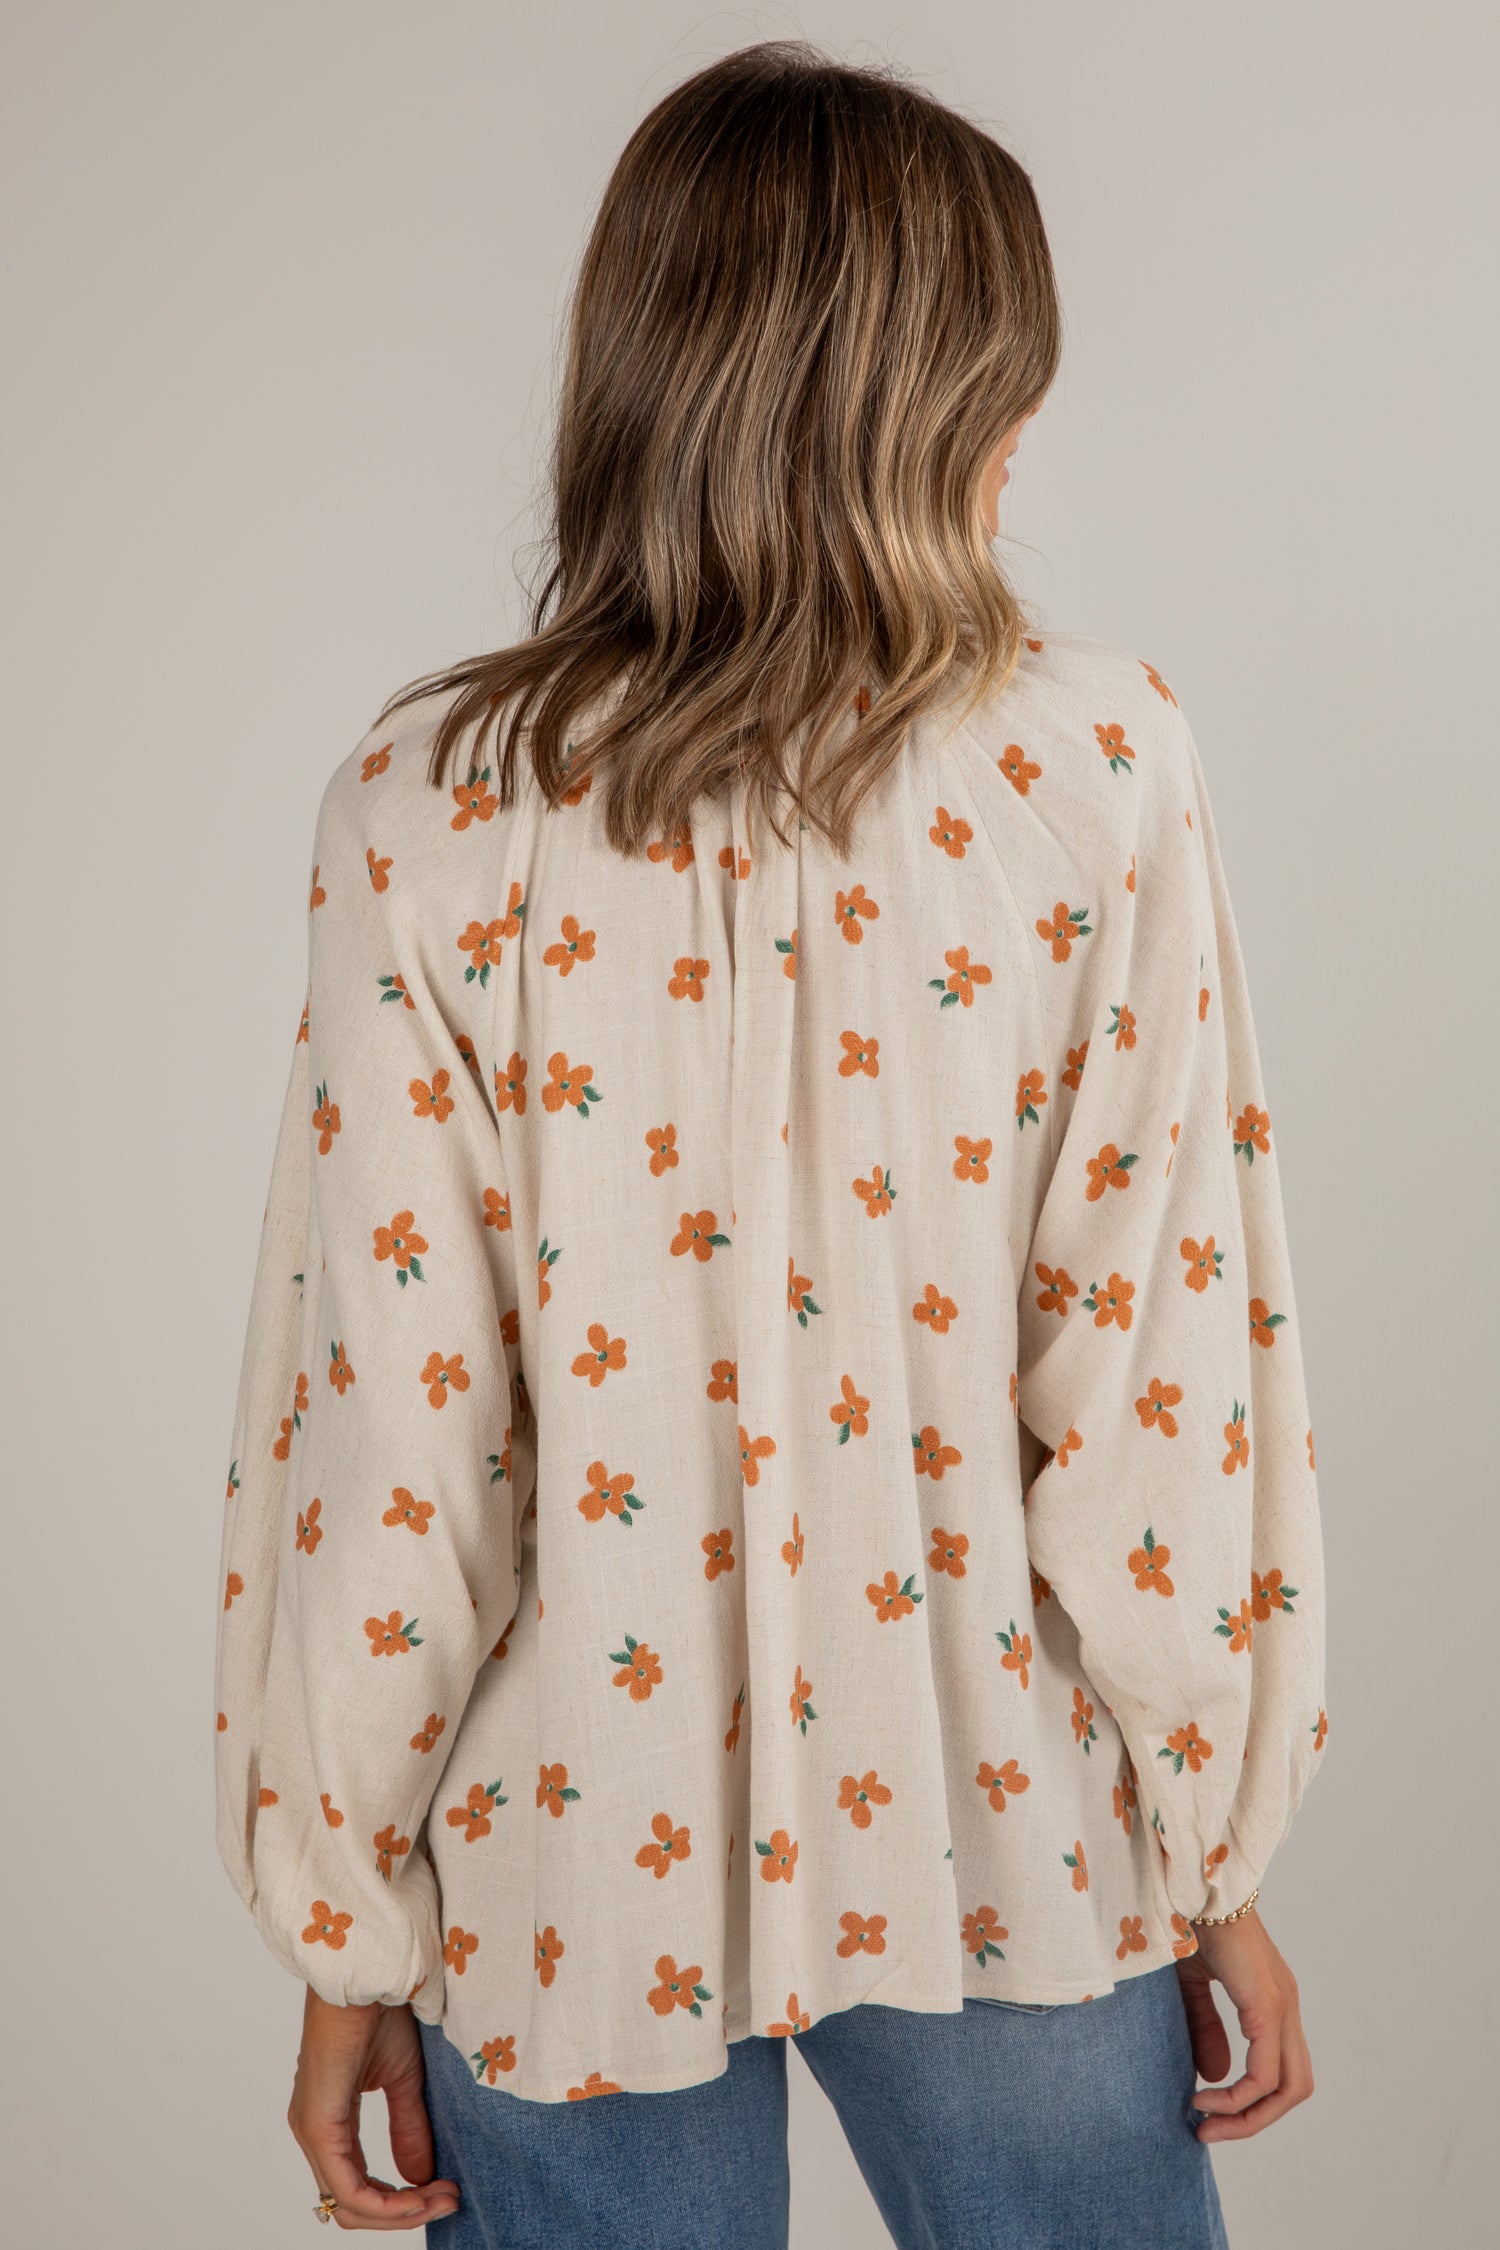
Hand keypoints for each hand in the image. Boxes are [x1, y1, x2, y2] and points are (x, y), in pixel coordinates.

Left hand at [286, 1989, 460, 2229]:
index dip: (402, 2201)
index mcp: (329, 2121)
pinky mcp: (319, 2125)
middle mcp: (313, 2132)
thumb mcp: (404, 2078)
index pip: (358, 2187)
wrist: (369, 1972)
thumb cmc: (379, 2009)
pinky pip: (348, 2188)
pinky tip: (419, 2192)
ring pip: (350, 2204)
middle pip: (353, 2206)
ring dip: (400, 2212)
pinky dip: (386, 2201)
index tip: (447, 2191)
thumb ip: (408, 2128)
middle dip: (404, 2213)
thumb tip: (420, 2177)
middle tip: (449, 2201)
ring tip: (443, 2197)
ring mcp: (312, 2131)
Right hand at [1175, 1908, 1313, 2142]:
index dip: (1250, 2103)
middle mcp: (1286, 2008)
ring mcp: (1282, 2006)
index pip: (1281, 2072)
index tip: (1207, 2113)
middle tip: (1209, 2132)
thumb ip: (1205, 2028)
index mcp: (1272, 2002)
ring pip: (1289, 2088)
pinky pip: (1265, 2072)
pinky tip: (1206, 2096)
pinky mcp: (1267, 2004)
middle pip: (1294, 2089)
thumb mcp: (1192, 1985)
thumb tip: (1215, 2077)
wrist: (1192, 1883)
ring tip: (1205, 2121)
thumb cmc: (1188, 1923)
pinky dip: (1240, 2097)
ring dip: (1248, 2117)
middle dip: (1254, 2122)